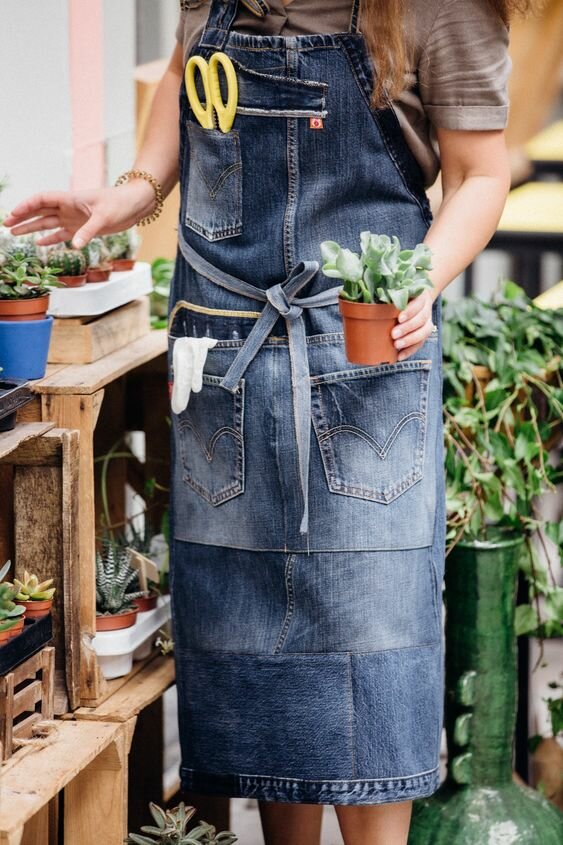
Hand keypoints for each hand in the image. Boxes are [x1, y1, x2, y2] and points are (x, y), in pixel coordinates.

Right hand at [2, 181, 155, 247]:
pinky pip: (62, 234)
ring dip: (32, 228)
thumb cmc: (120, 204)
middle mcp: (69, 208)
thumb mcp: (104, 217)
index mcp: (70, 199)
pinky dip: (51, 239)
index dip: (27, 206)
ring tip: (14, 233)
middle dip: (23, 217)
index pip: (42, 200)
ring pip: (48, 223)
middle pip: (40, 211)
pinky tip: (39, 243)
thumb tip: (75, 247)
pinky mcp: (82, 228)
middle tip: (6, 225)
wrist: (135, 205)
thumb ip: (89, 232)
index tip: (13, 214)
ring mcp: (74, 218)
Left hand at [391, 289, 434, 360]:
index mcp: (420, 297)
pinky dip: (409, 351)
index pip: (418, 304)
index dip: (410, 312)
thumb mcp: (396, 293)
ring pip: (424, 332)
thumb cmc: (400, 296)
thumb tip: (368, 304)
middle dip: (407, 328)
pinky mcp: (424, 333)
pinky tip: (400, 357)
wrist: (415, 299)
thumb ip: (388, 297)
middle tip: (393, 334)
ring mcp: (427, 322)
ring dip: (410, 340)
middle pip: (421, 319)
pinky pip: (420, 344)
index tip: (399, 318)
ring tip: (396, 345)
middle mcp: (426, 310)